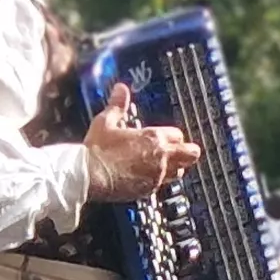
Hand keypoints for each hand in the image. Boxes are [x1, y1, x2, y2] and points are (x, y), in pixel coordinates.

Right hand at [81, 81, 199, 204]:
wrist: (89, 175)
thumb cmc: (97, 149)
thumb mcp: (106, 122)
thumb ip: (117, 105)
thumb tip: (120, 89)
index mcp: (153, 137)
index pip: (178, 135)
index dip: (175, 136)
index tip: (168, 138)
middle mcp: (160, 157)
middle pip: (190, 155)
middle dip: (188, 153)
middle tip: (180, 153)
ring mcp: (156, 175)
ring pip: (179, 173)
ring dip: (174, 168)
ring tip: (162, 166)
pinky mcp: (148, 190)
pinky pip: (161, 186)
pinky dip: (157, 182)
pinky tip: (144, 178)